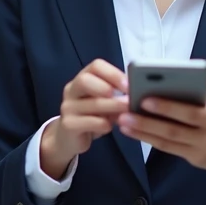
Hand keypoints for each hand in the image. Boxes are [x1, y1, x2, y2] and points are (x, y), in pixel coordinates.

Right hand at [41, 59, 129, 178]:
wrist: (70, 138)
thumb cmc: (91, 116)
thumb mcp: (103, 102)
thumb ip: (115, 94)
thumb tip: (138, 92)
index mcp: (82, 79)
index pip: (96, 66)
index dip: (113, 73)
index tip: (129, 84)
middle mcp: (71, 90)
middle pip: (85, 80)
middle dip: (108, 87)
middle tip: (126, 98)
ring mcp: (67, 107)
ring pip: (91, 103)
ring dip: (112, 107)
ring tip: (127, 112)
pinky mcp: (68, 124)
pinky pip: (89, 122)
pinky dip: (103, 124)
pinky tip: (110, 127)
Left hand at [118, 79, 205, 194]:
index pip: (190, 113)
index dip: (168, 107)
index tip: (146, 98)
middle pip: (174, 129)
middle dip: (148, 121)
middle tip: (126, 111)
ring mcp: (199, 150)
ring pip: (167, 141)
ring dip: (143, 132)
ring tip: (123, 121)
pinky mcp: (192, 158)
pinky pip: (167, 148)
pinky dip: (148, 139)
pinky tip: (133, 131)